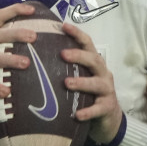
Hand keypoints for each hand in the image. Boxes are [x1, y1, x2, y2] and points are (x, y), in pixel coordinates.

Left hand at [59, 22, 122, 143]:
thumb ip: (67, 68)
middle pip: (94, 60)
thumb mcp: (81, 78)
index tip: (64, 25)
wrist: (109, 119)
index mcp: (94, 64)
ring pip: (96, 84)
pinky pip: (98, 109)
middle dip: (79, 56)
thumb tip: (37, 57)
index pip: (88, 44)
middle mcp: (102, 74)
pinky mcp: (107, 108)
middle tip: (62, 54)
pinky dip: (88, 112)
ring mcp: (107, 91)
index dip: (78, 34)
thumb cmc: (89, 94)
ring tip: (66, 83)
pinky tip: (77, 114)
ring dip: (82, 82)